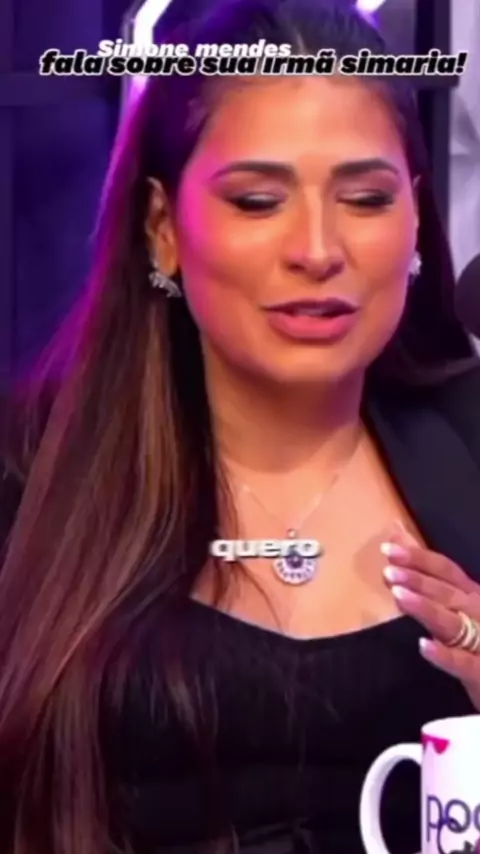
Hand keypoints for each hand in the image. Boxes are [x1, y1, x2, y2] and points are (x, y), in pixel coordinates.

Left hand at [381, 522, 479, 709]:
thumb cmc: (478, 635)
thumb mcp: (457, 602)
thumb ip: (425, 569)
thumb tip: (396, 532)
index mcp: (472, 594)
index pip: (445, 569)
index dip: (418, 557)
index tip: (387, 550)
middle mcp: (477, 611)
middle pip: (446, 592)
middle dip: (418, 580)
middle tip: (388, 572)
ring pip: (452, 622)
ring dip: (426, 608)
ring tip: (398, 597)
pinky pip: (463, 663)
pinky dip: (445, 655)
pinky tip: (423, 645)